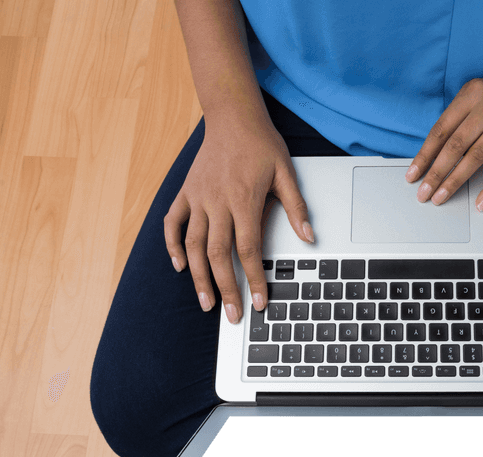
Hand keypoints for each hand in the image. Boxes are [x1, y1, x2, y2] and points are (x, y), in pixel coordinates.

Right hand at [164, 112, 314, 323]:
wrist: (232, 115)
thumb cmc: (261, 144)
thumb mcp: (286, 173)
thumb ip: (296, 208)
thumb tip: (309, 238)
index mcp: (244, 200)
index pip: (248, 249)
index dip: (253, 278)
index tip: (258, 302)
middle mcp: (217, 202)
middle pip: (218, 254)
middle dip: (225, 288)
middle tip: (232, 316)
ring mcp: (197, 197)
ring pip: (193, 245)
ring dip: (198, 277)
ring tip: (206, 303)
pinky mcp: (185, 192)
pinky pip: (172, 223)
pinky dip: (173, 245)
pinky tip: (180, 266)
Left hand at [406, 68, 482, 210]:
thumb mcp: (476, 96)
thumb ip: (457, 119)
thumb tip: (432, 155)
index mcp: (471, 93)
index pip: (441, 129)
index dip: (425, 155)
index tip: (412, 175)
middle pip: (456, 144)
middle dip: (436, 172)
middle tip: (424, 193)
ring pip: (477, 156)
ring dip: (456, 180)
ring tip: (441, 197)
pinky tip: (481, 201)